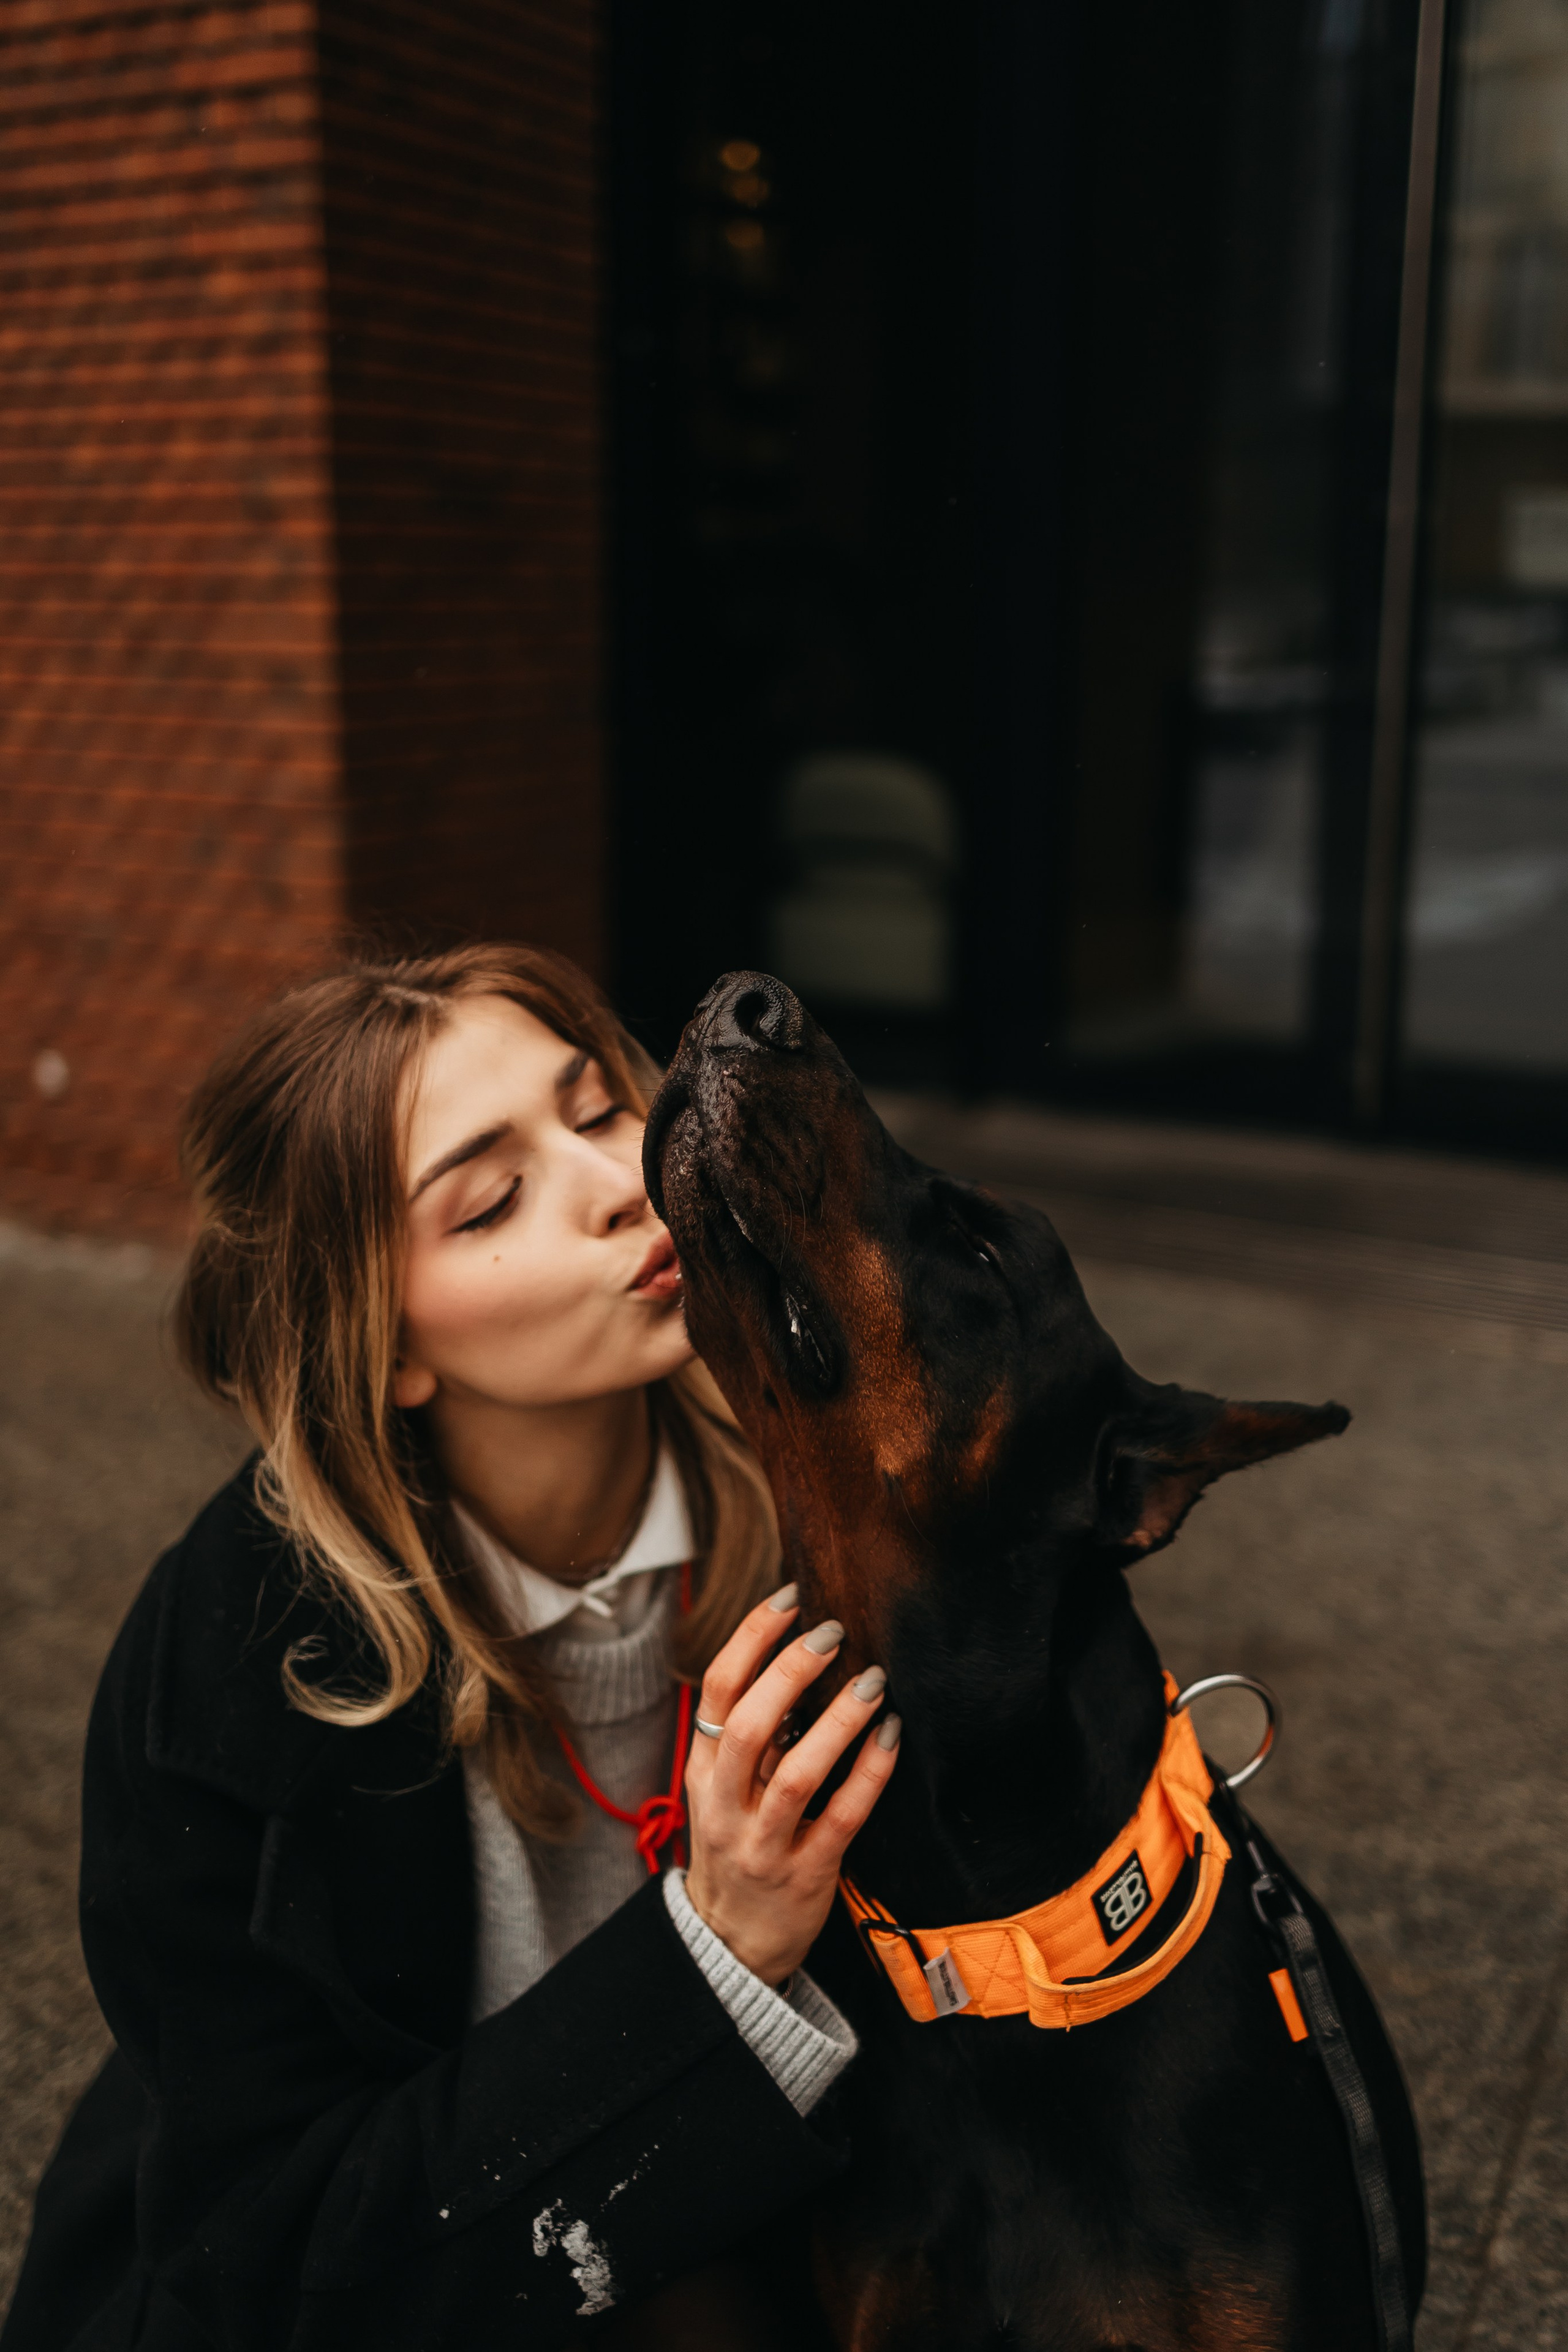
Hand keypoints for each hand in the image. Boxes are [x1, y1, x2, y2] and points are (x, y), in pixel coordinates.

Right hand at [682, 1587, 900, 1985]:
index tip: (791, 1596)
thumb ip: (750, 1732)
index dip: (752, 1637)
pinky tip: (891, 1736)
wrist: (730, 1945)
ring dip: (838, 1721)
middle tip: (832, 1631)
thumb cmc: (738, 1843)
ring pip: (797, 1774)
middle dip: (790, 1670)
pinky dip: (869, 1775)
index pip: (717, 1690)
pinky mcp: (806, 1876)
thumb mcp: (724, 1788)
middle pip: (748, 1725)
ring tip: (872, 1680)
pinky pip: (842, 1819)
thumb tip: (795, 1653)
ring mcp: (763, 1844)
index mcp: (702, 1770)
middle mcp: (724, 1805)